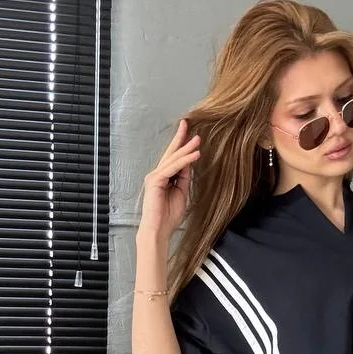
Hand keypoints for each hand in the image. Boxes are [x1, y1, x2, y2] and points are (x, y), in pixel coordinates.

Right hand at [138, 119, 200, 238]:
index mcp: (163, 178)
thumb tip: (190, 163)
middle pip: (170, 153)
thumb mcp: (182, 193)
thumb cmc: (168, 216)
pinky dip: (185, 161)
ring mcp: (154, 176)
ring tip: (197, 139)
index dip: (181, 146)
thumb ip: (184, 178)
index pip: (174, 158)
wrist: (158, 229)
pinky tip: (194, 155)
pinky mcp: (156, 180)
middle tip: (187, 124)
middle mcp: (157, 174)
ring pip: (173, 159)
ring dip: (186, 148)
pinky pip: (173, 167)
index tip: (189, 134)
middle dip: (180, 138)